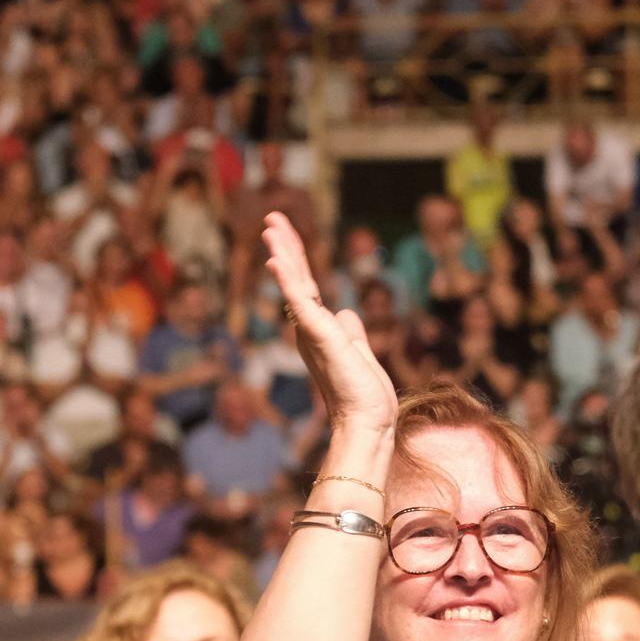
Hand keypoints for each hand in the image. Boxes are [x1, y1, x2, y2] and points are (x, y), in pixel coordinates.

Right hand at [265, 211, 397, 434]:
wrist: (368, 422)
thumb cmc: (365, 396)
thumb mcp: (359, 352)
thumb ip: (350, 329)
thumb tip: (345, 310)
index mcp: (319, 328)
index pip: (305, 283)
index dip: (295, 256)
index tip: (283, 232)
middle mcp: (309, 328)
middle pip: (297, 277)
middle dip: (285, 245)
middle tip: (271, 218)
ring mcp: (312, 332)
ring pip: (296, 285)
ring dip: (284, 255)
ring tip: (271, 229)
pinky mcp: (319, 337)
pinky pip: (300, 303)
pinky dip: (288, 281)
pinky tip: (276, 261)